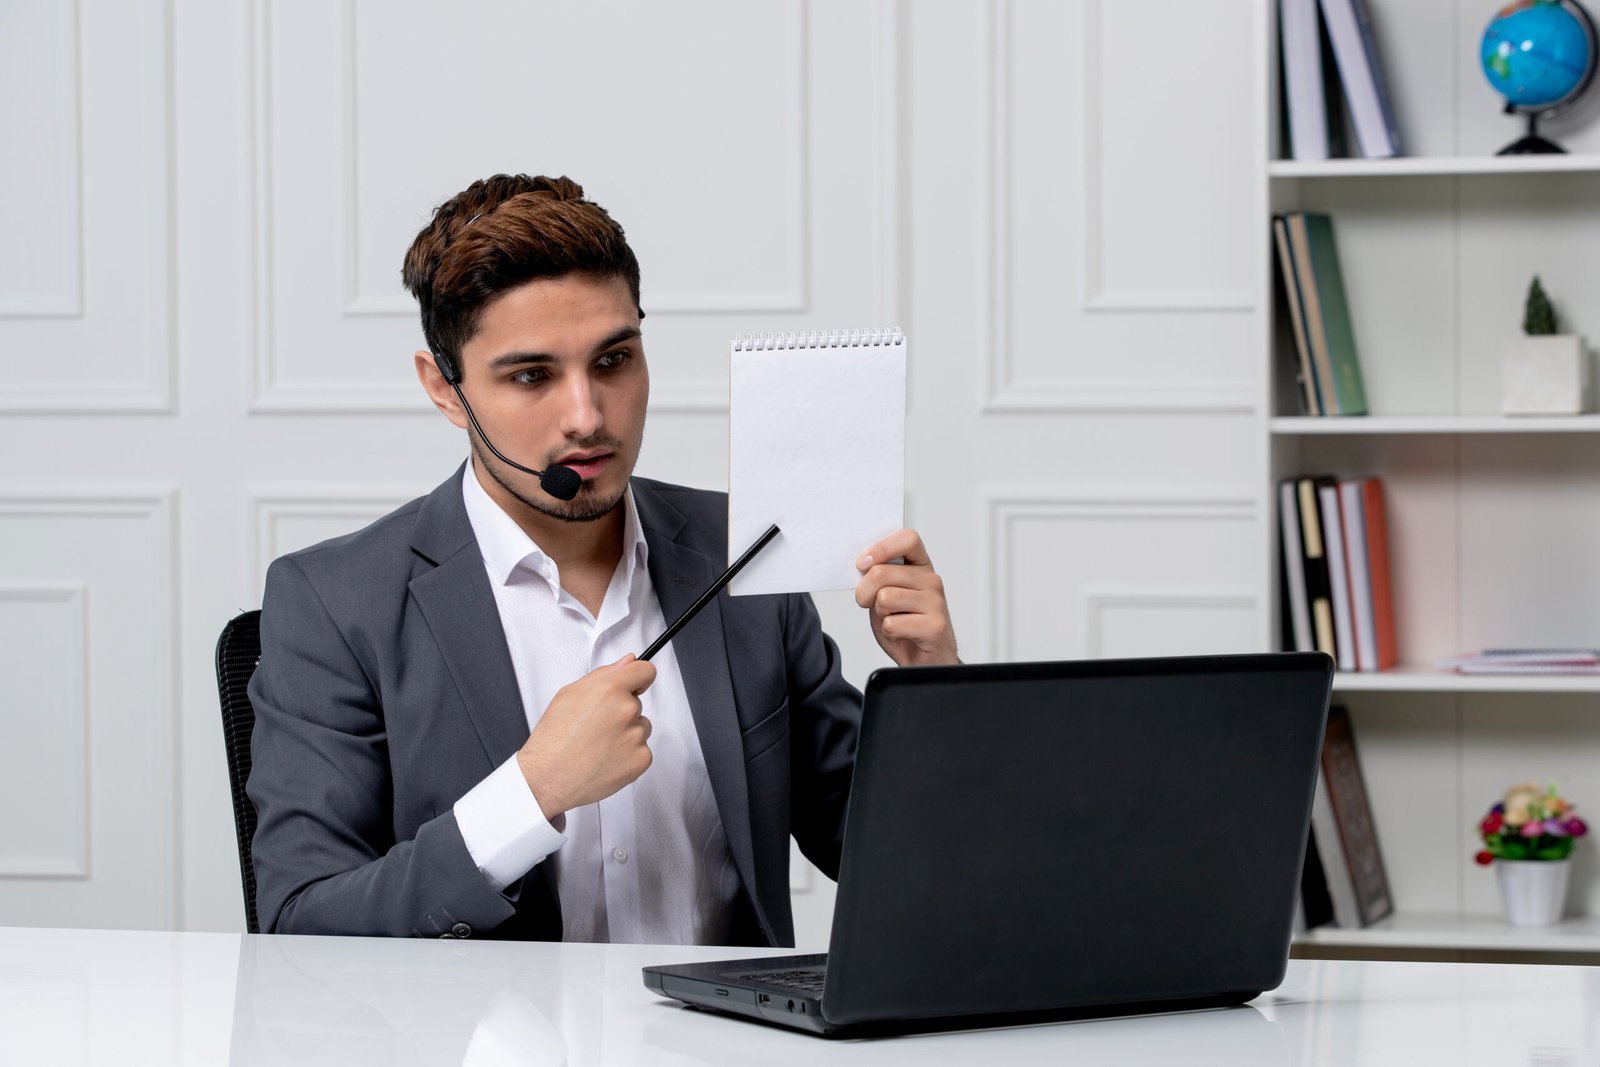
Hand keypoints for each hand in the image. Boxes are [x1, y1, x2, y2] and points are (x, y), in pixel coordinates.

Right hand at [516, 654, 655, 820]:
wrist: (548, 778)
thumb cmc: (554, 739)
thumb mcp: (569, 694)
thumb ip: (603, 674)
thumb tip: (627, 662)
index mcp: (610, 690)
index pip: (645, 671)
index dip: (638, 678)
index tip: (636, 685)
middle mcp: (626, 710)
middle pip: (637, 704)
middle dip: (621, 712)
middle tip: (596, 727)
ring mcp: (636, 736)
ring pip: (641, 728)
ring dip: (626, 734)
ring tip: (598, 745)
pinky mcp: (641, 759)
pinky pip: (642, 750)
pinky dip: (628, 755)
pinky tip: (605, 758)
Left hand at [855, 529, 958, 666]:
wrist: (926, 661)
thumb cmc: (905, 625)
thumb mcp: (887, 595)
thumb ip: (879, 577)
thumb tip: (863, 564)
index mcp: (920, 567)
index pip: (908, 539)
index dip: (881, 547)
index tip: (862, 563)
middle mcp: (931, 580)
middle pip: (882, 572)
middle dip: (864, 591)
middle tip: (868, 603)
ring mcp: (936, 602)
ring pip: (885, 597)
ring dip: (880, 614)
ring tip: (893, 620)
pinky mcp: (935, 626)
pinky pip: (893, 623)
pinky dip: (889, 632)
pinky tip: (902, 634)